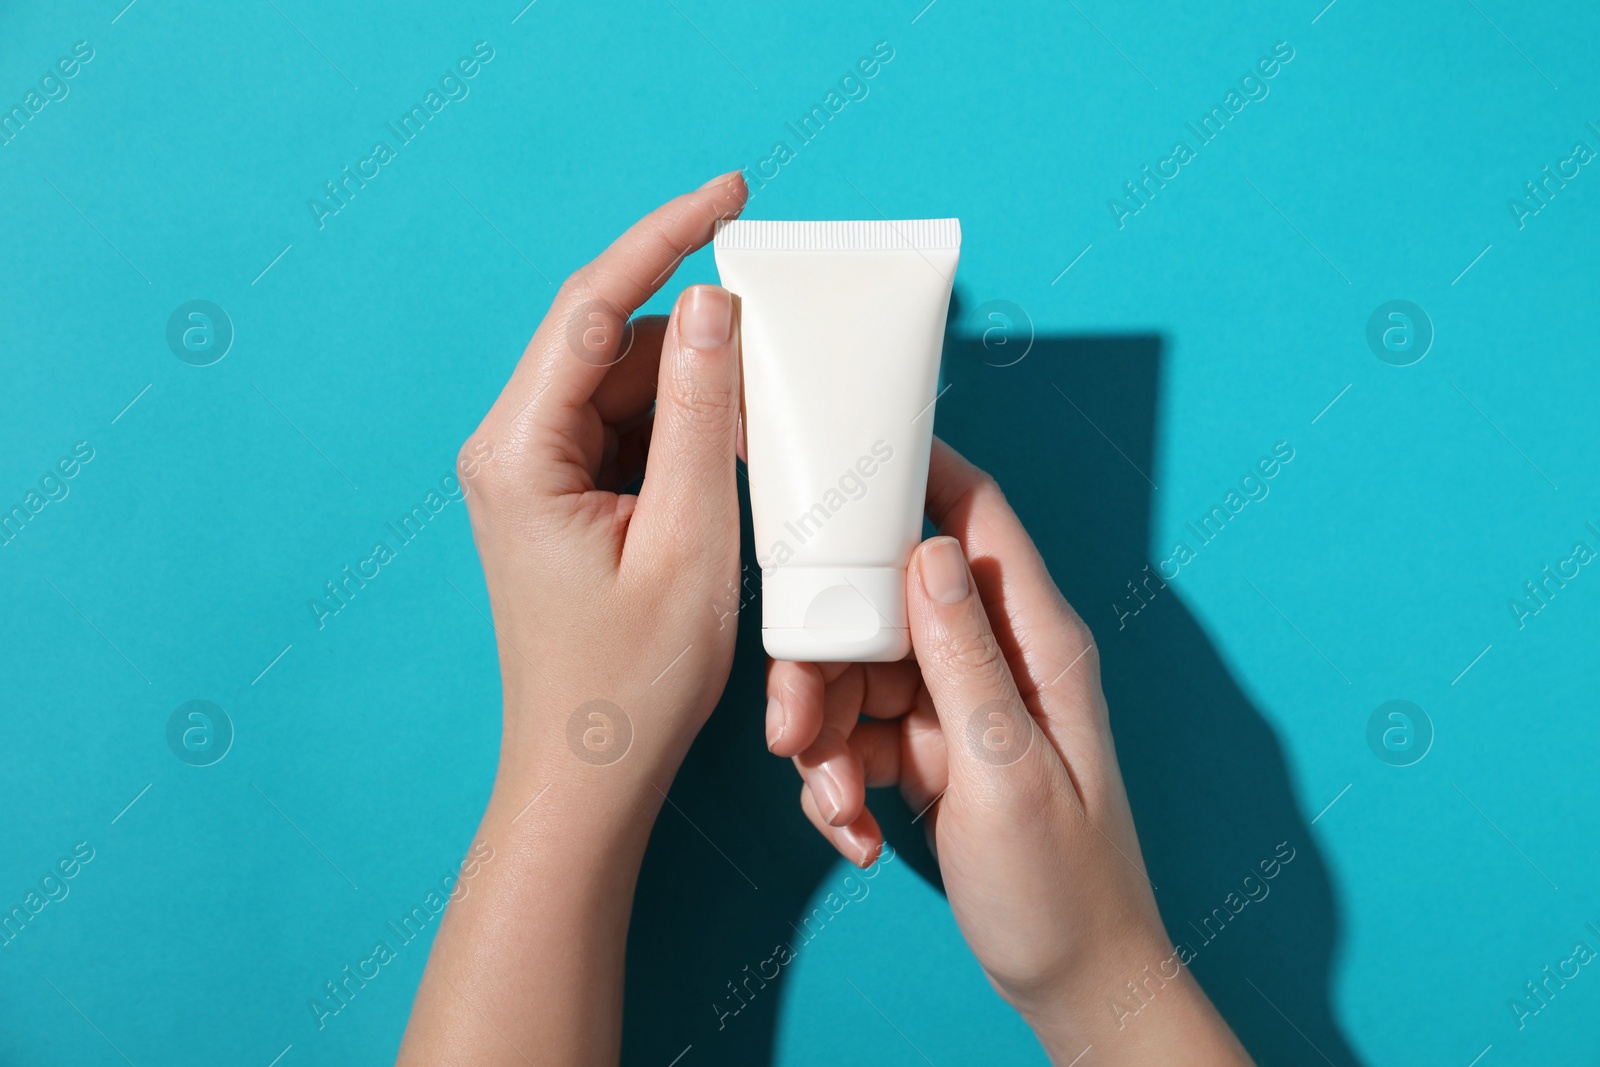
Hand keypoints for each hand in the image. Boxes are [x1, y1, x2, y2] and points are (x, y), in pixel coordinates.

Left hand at [401, 172, 749, 1066]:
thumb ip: (698, 415)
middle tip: (785, 352)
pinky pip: (631, 430)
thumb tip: (714, 305)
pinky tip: (734, 460)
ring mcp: (534, 471)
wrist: (591, 774)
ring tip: (762, 438)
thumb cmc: (633, 681)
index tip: (734, 193)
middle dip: (699, 340)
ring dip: (699, 394)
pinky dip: (686, 432)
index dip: (664, 237)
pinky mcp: (563, 495)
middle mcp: (511, 448)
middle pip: (611, 342)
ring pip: (627, 385)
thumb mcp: (689, 541)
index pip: (590, 307)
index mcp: (518, 452)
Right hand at [766, 438, 1250, 1063]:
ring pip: (857, 673)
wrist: (1073, 982)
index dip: (912, 473)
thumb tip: (925, 548)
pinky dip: (839, 780)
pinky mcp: (931, 751)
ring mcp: (960, 706)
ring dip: (824, 739)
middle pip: (884, 605)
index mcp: (1036, 641)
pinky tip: (855, 832)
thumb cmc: (1062, 887)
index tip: (836, 461)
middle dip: (824, 663)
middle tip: (793, 730)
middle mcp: (996, 658)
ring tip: (835, 805)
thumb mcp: (1005, 769)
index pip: (975, 516)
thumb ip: (964, 656)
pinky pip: (859, 734)